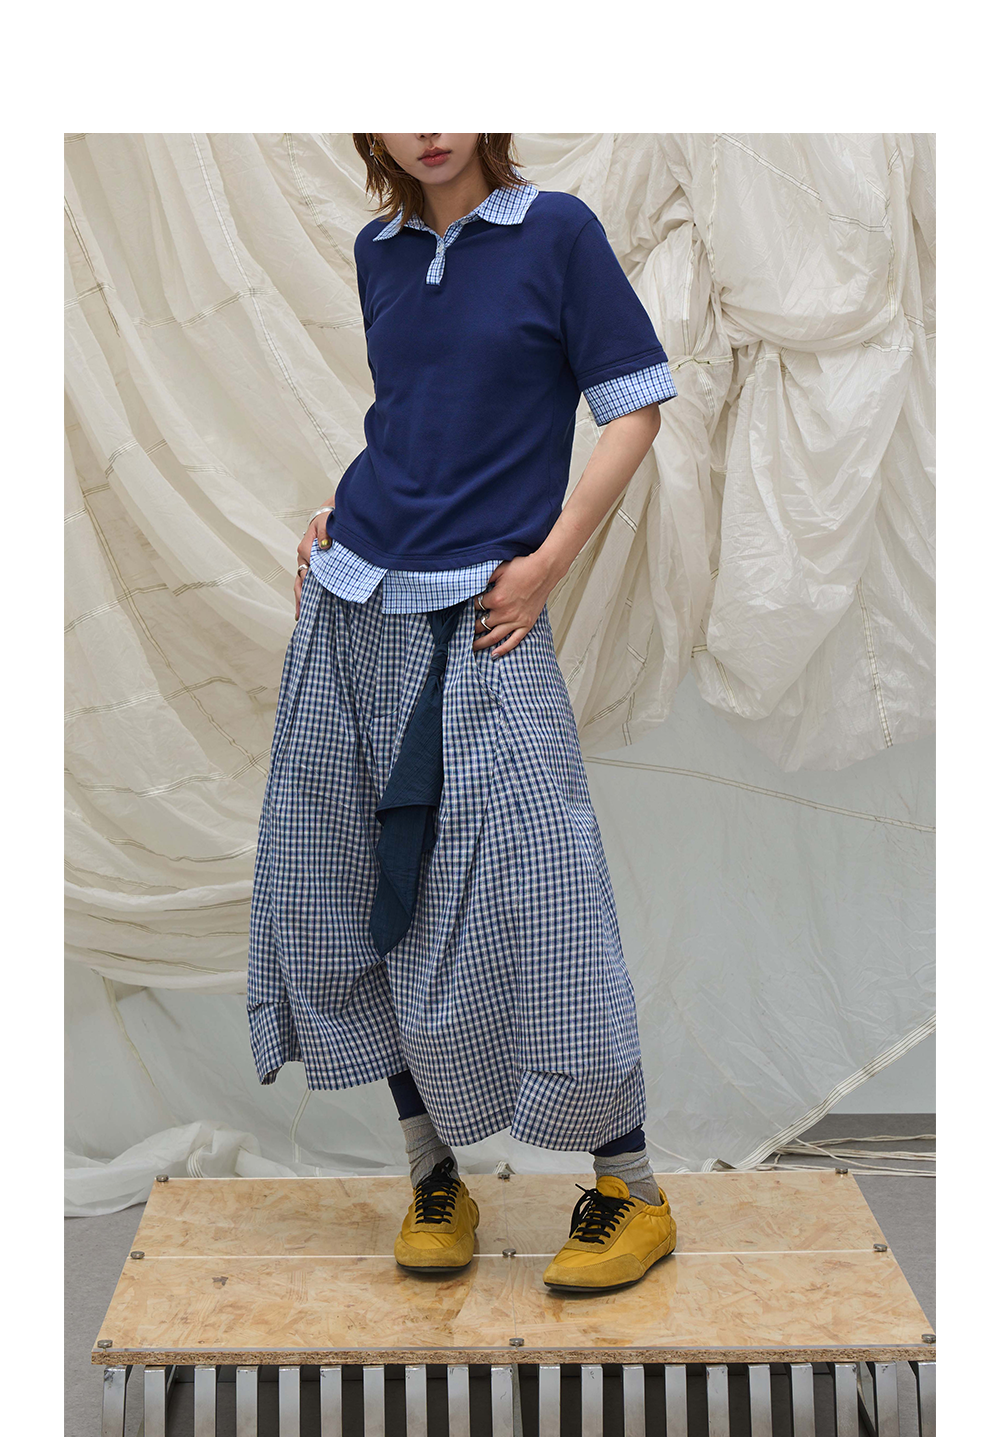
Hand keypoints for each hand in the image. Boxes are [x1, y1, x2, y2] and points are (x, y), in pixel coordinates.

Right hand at [294, 505, 333, 619]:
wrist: (333, 515)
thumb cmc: (329, 518)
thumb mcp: (326, 521)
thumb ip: (324, 532)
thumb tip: (323, 546)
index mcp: (305, 547)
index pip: (306, 564)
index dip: (310, 577)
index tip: (315, 588)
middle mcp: (305, 558)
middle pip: (300, 579)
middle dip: (301, 596)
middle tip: (301, 612)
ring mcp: (309, 564)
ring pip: (302, 584)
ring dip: (302, 599)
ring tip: (300, 615)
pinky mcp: (315, 567)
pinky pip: (309, 583)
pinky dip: (308, 595)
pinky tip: (307, 607)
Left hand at [471, 553, 555, 657]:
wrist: (544, 571)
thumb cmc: (524, 568)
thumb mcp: (499, 569)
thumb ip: (485, 578)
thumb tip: (474, 583)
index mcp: (496, 599)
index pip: (476, 607)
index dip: (470, 606)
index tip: (466, 608)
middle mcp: (504, 613)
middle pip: (481, 624)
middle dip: (470, 627)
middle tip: (462, 631)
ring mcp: (516, 620)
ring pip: (494, 637)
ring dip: (481, 643)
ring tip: (471, 647)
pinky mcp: (527, 624)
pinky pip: (513, 641)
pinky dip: (503, 649)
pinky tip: (494, 654)